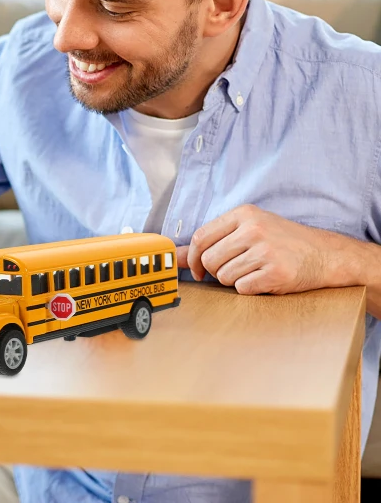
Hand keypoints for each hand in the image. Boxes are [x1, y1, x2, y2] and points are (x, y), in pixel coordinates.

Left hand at [177, 205, 328, 294]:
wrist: (325, 254)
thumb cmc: (282, 241)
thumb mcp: (249, 230)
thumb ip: (213, 240)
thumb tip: (178, 255)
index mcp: (244, 214)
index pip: (201, 236)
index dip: (194, 257)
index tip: (198, 269)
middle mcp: (253, 229)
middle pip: (210, 259)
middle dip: (215, 272)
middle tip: (232, 271)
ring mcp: (266, 251)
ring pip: (225, 276)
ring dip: (234, 280)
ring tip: (252, 272)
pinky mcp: (276, 273)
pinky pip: (243, 288)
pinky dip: (249, 289)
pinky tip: (263, 280)